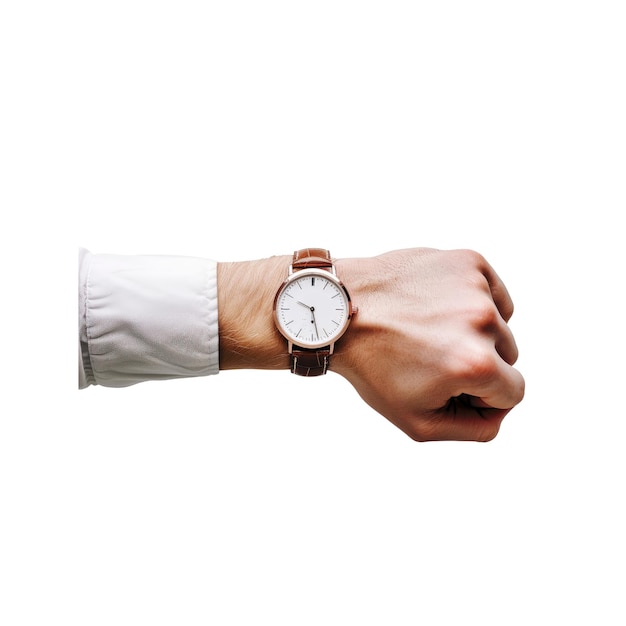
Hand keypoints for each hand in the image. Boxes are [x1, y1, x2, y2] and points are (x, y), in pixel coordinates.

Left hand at [332, 248, 524, 440]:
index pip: (513, 392)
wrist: (340, 311)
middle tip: (430, 355)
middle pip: (508, 356)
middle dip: (477, 362)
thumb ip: (473, 429)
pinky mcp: (467, 261)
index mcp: (474, 363)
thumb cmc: (373, 366)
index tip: (448, 385)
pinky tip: (438, 308)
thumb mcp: (417, 421)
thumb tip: (500, 412)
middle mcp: (481, 320)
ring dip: (472, 332)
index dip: (482, 396)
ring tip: (427, 330)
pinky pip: (492, 293)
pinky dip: (474, 303)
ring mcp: (474, 285)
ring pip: (499, 323)